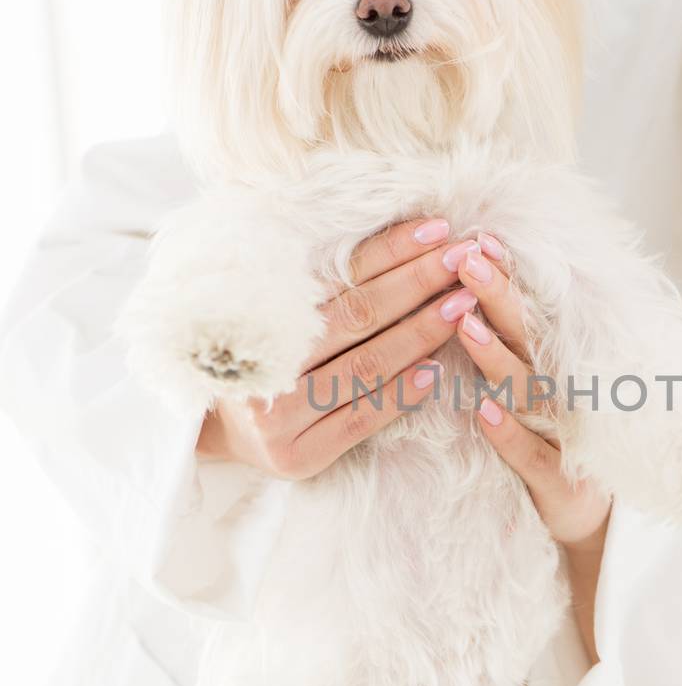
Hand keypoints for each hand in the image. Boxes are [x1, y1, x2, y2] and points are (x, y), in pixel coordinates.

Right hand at [195, 217, 477, 478]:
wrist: (217, 430)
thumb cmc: (258, 354)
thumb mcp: (272, 309)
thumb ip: (317, 282)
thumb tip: (400, 240)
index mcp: (255, 314)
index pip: (339, 278)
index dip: (390, 253)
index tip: (436, 229)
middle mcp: (263, 365)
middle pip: (357, 319)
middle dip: (416, 284)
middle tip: (461, 260)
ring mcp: (278, 419)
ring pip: (365, 368)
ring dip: (421, 333)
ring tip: (461, 305)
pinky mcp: (299, 456)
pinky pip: (362, 418)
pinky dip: (402, 392)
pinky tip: (437, 369)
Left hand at [448, 236, 611, 551]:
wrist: (589, 521)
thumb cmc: (552, 446)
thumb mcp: (538, 393)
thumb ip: (517, 348)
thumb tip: (474, 293)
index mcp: (550, 370)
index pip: (525, 317)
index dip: (504, 278)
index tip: (478, 238)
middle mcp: (560, 395)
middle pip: (527, 340)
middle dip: (499, 297)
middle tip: (470, 258)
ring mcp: (562, 438)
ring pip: (527, 391)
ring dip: (496, 356)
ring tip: (464, 323)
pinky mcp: (559, 483)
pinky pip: (532, 455)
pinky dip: (508, 434)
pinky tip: (481, 411)